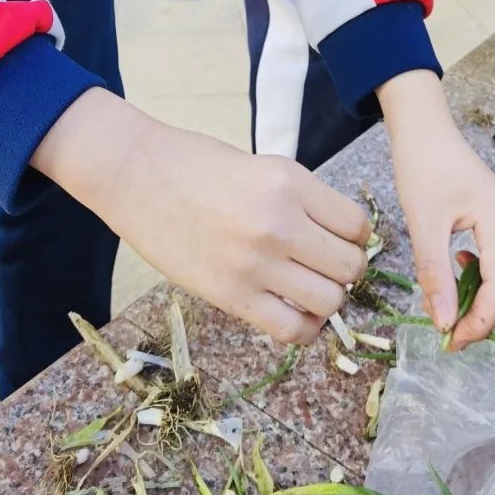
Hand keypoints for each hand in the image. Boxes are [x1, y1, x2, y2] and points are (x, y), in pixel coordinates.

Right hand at [32, 89, 369, 343]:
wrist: (137, 176)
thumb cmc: (197, 165)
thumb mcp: (263, 166)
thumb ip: (301, 200)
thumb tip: (337, 239)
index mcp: (291, 182)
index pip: (357, 225)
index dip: (356, 237)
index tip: (341, 239)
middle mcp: (280, 223)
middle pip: (350, 266)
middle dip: (347, 269)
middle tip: (326, 265)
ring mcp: (255, 263)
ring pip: (330, 301)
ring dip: (327, 299)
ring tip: (308, 288)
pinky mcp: (231, 296)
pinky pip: (291, 330)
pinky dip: (303, 328)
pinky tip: (293, 312)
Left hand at [378, 71, 494, 349]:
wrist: (426, 130)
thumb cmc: (422, 166)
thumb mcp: (423, 223)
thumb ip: (435, 275)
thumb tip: (444, 324)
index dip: (479, 323)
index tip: (449, 341)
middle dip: (480, 316)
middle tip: (444, 330)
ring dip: (480, 300)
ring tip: (445, 303)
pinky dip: (481, 280)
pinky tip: (455, 271)